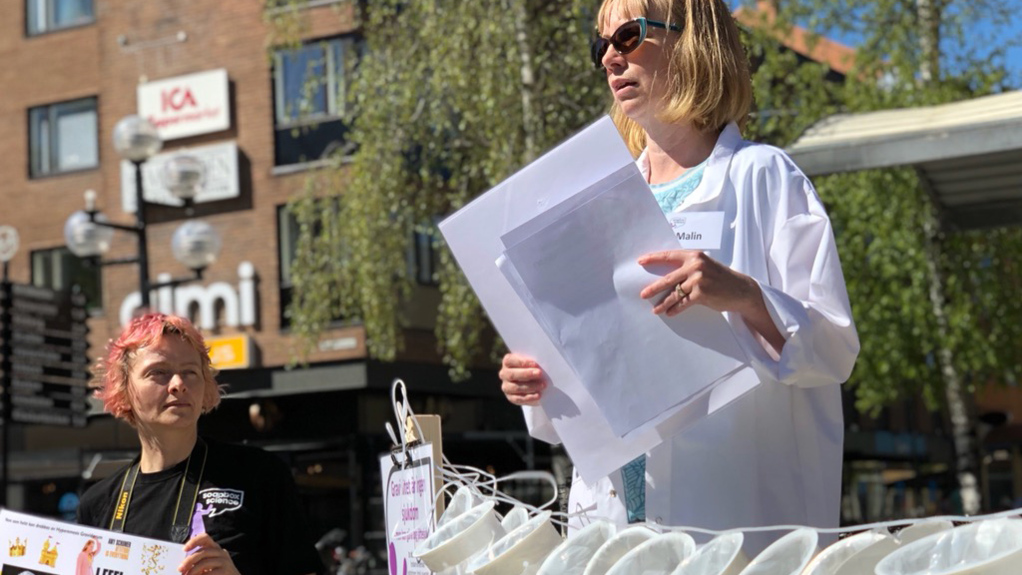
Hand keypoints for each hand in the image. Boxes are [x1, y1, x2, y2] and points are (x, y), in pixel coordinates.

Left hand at [178, 533, 239, 574]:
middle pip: (203, 551)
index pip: (205, 537)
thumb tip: (182, 565)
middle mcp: (221, 552)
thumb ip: (198, 561)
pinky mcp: (225, 570)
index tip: (184, 549)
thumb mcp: (206, 564)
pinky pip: (210, 573)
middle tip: (180, 569)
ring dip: (193, 571)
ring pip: (205, 563)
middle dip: (189, 561)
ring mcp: (224, 561)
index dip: (194, 541)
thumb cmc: (216, 572)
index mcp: (215, 548)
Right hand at [499, 353, 546, 405]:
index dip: (522, 362)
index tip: (535, 364)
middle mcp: (504, 374)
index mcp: (507, 362)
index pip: (510, 361)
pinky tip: (538, 395)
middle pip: (512, 375)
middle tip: (540, 373)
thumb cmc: (531, 367)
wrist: (530, 381)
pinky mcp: (511, 397)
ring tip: (543, 385)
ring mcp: (506, 386)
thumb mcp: (530, 362)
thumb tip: (540, 364)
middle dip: (527, 374)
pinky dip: (529, 397)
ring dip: (530, 386)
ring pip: (516, 387)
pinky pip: (518, 399)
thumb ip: (532, 362)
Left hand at [639, 250, 785, 352]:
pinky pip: (683, 303)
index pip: (669, 256)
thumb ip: (688, 267)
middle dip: (654, 288)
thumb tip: (666, 277)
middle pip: (668, 278)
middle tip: (643, 294)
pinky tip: (669, 313)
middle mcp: (695, 265)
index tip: (640, 261)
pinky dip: (675, 309)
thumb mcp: (705, 266)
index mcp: (694, 256)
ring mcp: (698, 279)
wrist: (741, 290)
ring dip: (663, 303)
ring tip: (655, 309)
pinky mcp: (701, 293)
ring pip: (674, 294)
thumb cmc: (721, 278)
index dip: (653, 258)